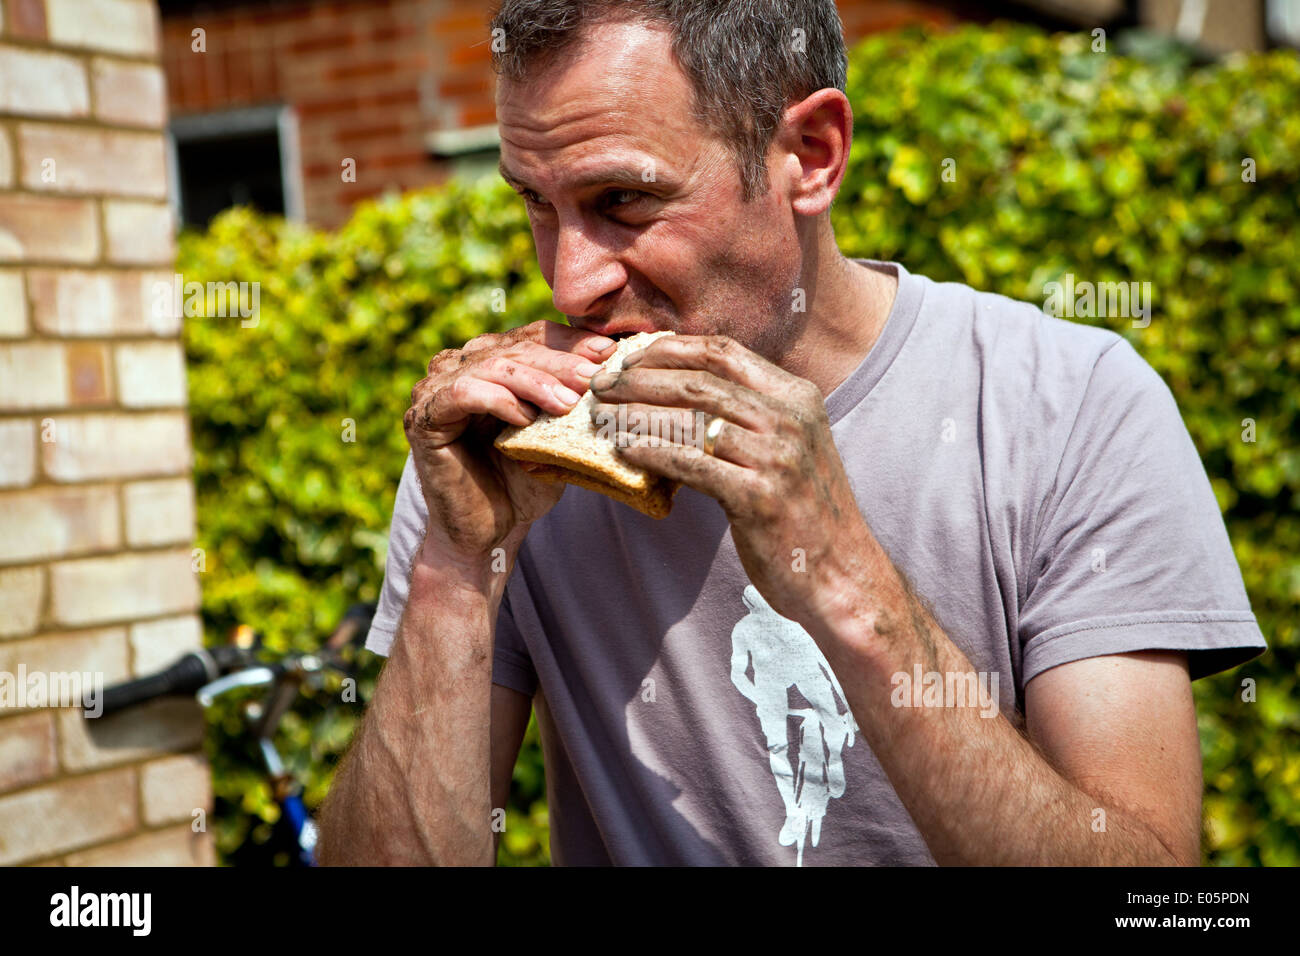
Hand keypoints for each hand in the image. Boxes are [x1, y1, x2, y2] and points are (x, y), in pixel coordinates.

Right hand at [405, 320, 615, 566]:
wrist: (489, 533)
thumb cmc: (523, 483)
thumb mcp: (556, 432)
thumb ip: (572, 395)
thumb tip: (613, 356)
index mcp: (488, 361)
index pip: (532, 335)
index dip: (570, 341)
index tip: (608, 353)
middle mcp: (457, 367)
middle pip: (515, 347)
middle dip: (560, 361)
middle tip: (592, 378)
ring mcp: (435, 389)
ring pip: (493, 365)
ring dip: (536, 381)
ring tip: (568, 403)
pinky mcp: (423, 416)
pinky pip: (464, 392)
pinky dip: (499, 400)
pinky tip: (525, 420)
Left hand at [588, 335, 873, 627]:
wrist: (841, 575)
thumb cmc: (804, 514)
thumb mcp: (789, 448)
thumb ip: (748, 418)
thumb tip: (678, 398)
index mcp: (797, 396)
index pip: (723, 351)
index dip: (670, 349)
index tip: (630, 357)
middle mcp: (790, 418)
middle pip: (699, 379)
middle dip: (640, 377)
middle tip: (601, 385)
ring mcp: (777, 456)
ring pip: (690, 417)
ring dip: (636, 413)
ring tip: (601, 416)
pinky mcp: (759, 496)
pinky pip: (691, 463)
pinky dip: (651, 452)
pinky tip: (624, 451)